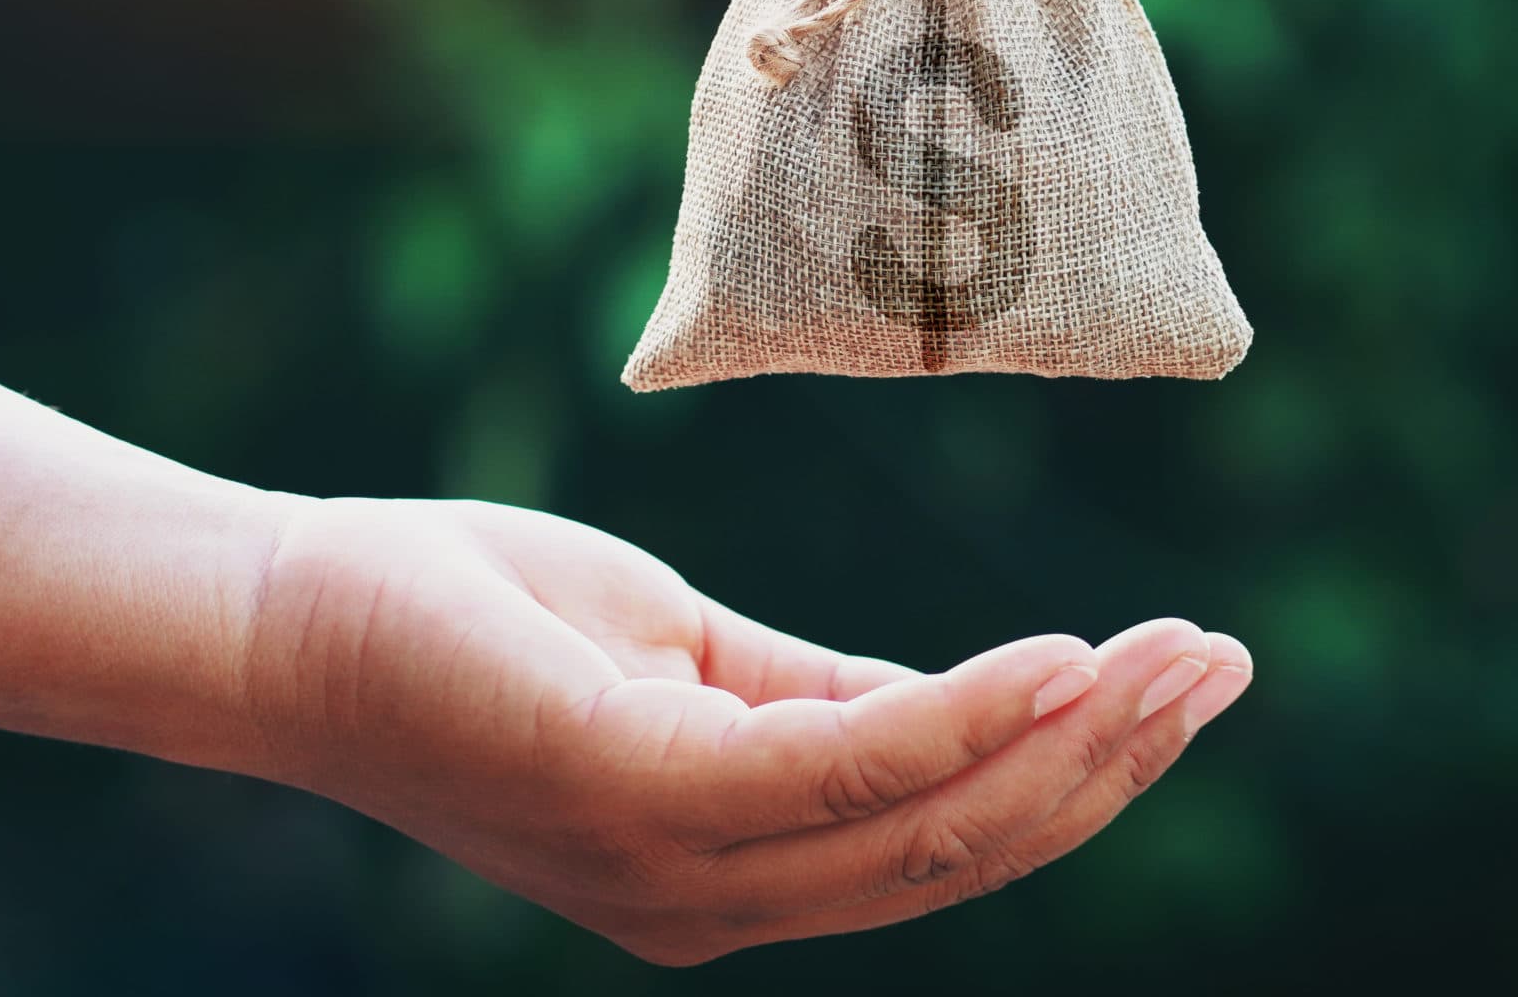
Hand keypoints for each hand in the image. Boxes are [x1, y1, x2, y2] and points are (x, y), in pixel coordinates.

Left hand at [238, 496, 1250, 964]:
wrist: (291, 616)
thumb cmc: (485, 628)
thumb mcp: (690, 662)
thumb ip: (824, 701)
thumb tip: (979, 694)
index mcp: (730, 872)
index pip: (942, 850)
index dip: (1082, 781)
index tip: (1188, 684)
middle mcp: (715, 902)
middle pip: (961, 859)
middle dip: (1113, 771)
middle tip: (1226, 669)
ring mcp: (672, 865)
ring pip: (923, 831)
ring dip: (1072, 746)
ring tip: (1181, 661)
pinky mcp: (631, 786)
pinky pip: (837, 768)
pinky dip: (963, 716)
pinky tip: (1056, 660)